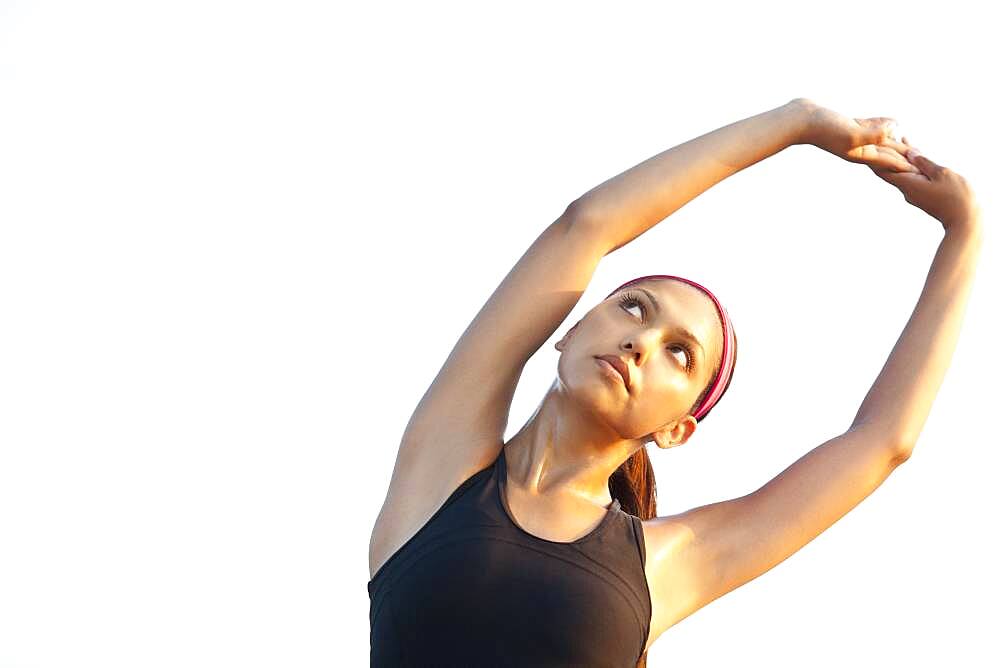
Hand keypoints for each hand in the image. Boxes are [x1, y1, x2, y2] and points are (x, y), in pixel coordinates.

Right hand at [790, 98, 918, 173]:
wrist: (800, 120)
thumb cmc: (822, 128)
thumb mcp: (851, 131)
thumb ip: (872, 133)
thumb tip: (892, 131)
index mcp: (862, 153)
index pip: (891, 162)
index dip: (908, 167)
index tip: (924, 175)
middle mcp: (860, 148)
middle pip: (889, 155)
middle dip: (906, 160)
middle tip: (924, 166)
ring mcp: (855, 137)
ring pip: (883, 142)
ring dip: (897, 145)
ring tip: (911, 146)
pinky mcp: (850, 125)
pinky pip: (873, 128)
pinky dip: (885, 127)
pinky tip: (891, 124)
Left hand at [869, 138, 981, 234]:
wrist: (964, 221)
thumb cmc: (956, 196)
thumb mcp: (941, 174)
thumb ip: (923, 162)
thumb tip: (909, 152)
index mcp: (907, 183)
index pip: (882, 169)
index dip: (873, 157)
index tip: (865, 146)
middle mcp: (906, 189)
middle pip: (890, 169)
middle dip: (884, 154)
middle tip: (878, 139)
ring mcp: (914, 193)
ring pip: (902, 172)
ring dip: (898, 157)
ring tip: (894, 139)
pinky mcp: (922, 194)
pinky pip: (913, 176)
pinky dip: (911, 164)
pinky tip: (912, 153)